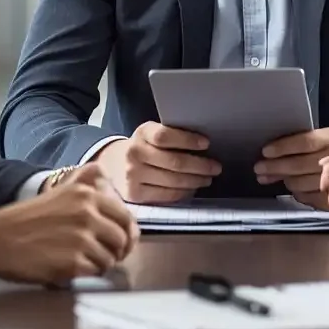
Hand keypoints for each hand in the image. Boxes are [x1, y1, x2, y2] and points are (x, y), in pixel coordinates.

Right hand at [0, 163, 139, 284]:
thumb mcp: (60, 193)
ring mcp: (82, 238)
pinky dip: (87, 274)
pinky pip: (95, 272)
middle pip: (122, 239)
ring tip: (82, 261)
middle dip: (118, 251)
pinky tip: (72, 268)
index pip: (125, 217)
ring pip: (110, 258)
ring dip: (100, 264)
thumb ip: (88, 192)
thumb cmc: (25, 221)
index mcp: (86, 195)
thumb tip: (114, 203)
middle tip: (108, 257)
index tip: (123, 242)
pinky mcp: (73, 262)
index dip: (127, 233)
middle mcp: (87, 213)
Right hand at [94, 122, 220, 204]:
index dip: (188, 140)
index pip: (165, 136)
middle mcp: (134, 154)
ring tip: (207, 178)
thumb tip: (204, 146)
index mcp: (142, 133)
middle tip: (216, 167)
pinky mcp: (135, 194)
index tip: (206, 143)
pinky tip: (192, 189)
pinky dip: (184, 192)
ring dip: (195, 181)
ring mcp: (133, 176)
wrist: (113, 165)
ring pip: (173, 181)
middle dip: (200, 166)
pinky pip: (167, 195)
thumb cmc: (143, 148)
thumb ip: (171, 136)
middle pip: (174, 162)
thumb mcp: (151, 135)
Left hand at [256, 127, 328, 206]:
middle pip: (300, 164)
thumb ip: (297, 145)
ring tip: (274, 177)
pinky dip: (297, 193)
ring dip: (284, 181)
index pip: (305, 142)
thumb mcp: (318, 141)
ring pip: (300, 183)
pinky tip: (294, 187)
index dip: (283, 147)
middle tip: (259, 168)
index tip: (266, 151)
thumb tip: (267, 156)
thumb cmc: (328, 153)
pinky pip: (306, 197)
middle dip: (276, 167)